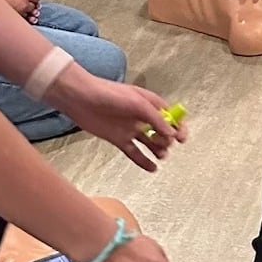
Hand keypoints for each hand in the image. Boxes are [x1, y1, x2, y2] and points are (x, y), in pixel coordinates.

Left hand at [45, 70, 186, 171]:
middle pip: (163, 132)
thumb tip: (171, 133)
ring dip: (159, 150)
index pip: (172, 117)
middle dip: (168, 140)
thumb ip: (156, 119)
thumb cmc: (109, 93)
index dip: (179, 127)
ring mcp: (131, 129)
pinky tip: (152, 168)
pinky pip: (134, 152)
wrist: (80, 98)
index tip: (181, 138)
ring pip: (151, 143)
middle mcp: (143, 117)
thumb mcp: (138, 103)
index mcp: (151, 105)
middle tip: (164, 143)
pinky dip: (143, 161)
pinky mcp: (119, 139)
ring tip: (161, 155)